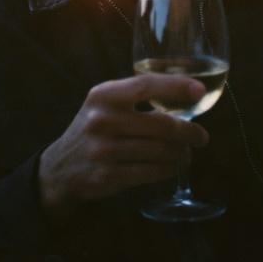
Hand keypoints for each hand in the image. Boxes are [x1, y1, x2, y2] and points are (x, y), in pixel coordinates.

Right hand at [37, 74, 208, 219]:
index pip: (145, 85)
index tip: (200, 90)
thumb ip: (136, 98)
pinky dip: (169, 169)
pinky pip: (152, 172)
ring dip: (181, 153)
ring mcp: (104, 150)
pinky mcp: (108, 176)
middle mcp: (102, 120)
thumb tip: (185, 99)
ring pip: (160, 151)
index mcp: (104, 95)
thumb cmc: (94, 129)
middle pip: (161, 124)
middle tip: (202, 136)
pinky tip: (174, 165)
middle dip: (189, 131)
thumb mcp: (105, 104)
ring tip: (187, 152)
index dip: (175, 87)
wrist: (60, 167)